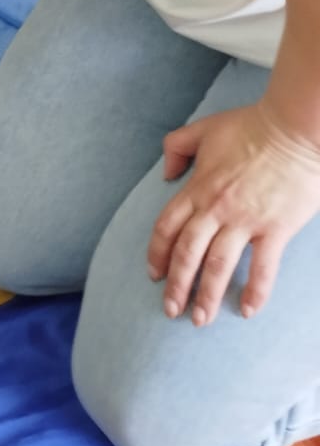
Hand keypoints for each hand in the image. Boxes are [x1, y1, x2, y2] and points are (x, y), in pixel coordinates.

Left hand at [148, 102, 319, 324]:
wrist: (293, 129)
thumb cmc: (250, 127)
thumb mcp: (204, 129)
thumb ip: (177, 146)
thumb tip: (166, 173)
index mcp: (198, 187)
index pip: (167, 227)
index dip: (157, 253)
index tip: (153, 274)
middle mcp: (216, 208)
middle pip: (187, 253)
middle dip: (176, 285)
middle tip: (170, 310)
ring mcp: (245, 220)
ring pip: (218, 265)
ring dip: (207, 295)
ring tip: (200, 319)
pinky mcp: (275, 229)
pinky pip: (263, 268)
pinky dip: (255, 292)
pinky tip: (248, 311)